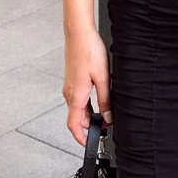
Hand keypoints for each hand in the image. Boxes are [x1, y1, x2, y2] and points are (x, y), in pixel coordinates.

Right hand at [62, 29, 111, 145]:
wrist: (79, 33)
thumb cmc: (89, 51)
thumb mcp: (103, 78)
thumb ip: (105, 100)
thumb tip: (107, 117)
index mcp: (75, 96)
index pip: (74, 125)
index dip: (81, 138)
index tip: (90, 144)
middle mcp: (69, 93)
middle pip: (77, 118)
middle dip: (89, 126)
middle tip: (105, 127)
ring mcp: (70, 86)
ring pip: (78, 108)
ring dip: (89, 114)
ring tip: (105, 113)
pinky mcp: (73, 79)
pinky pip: (78, 98)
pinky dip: (87, 104)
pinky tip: (99, 99)